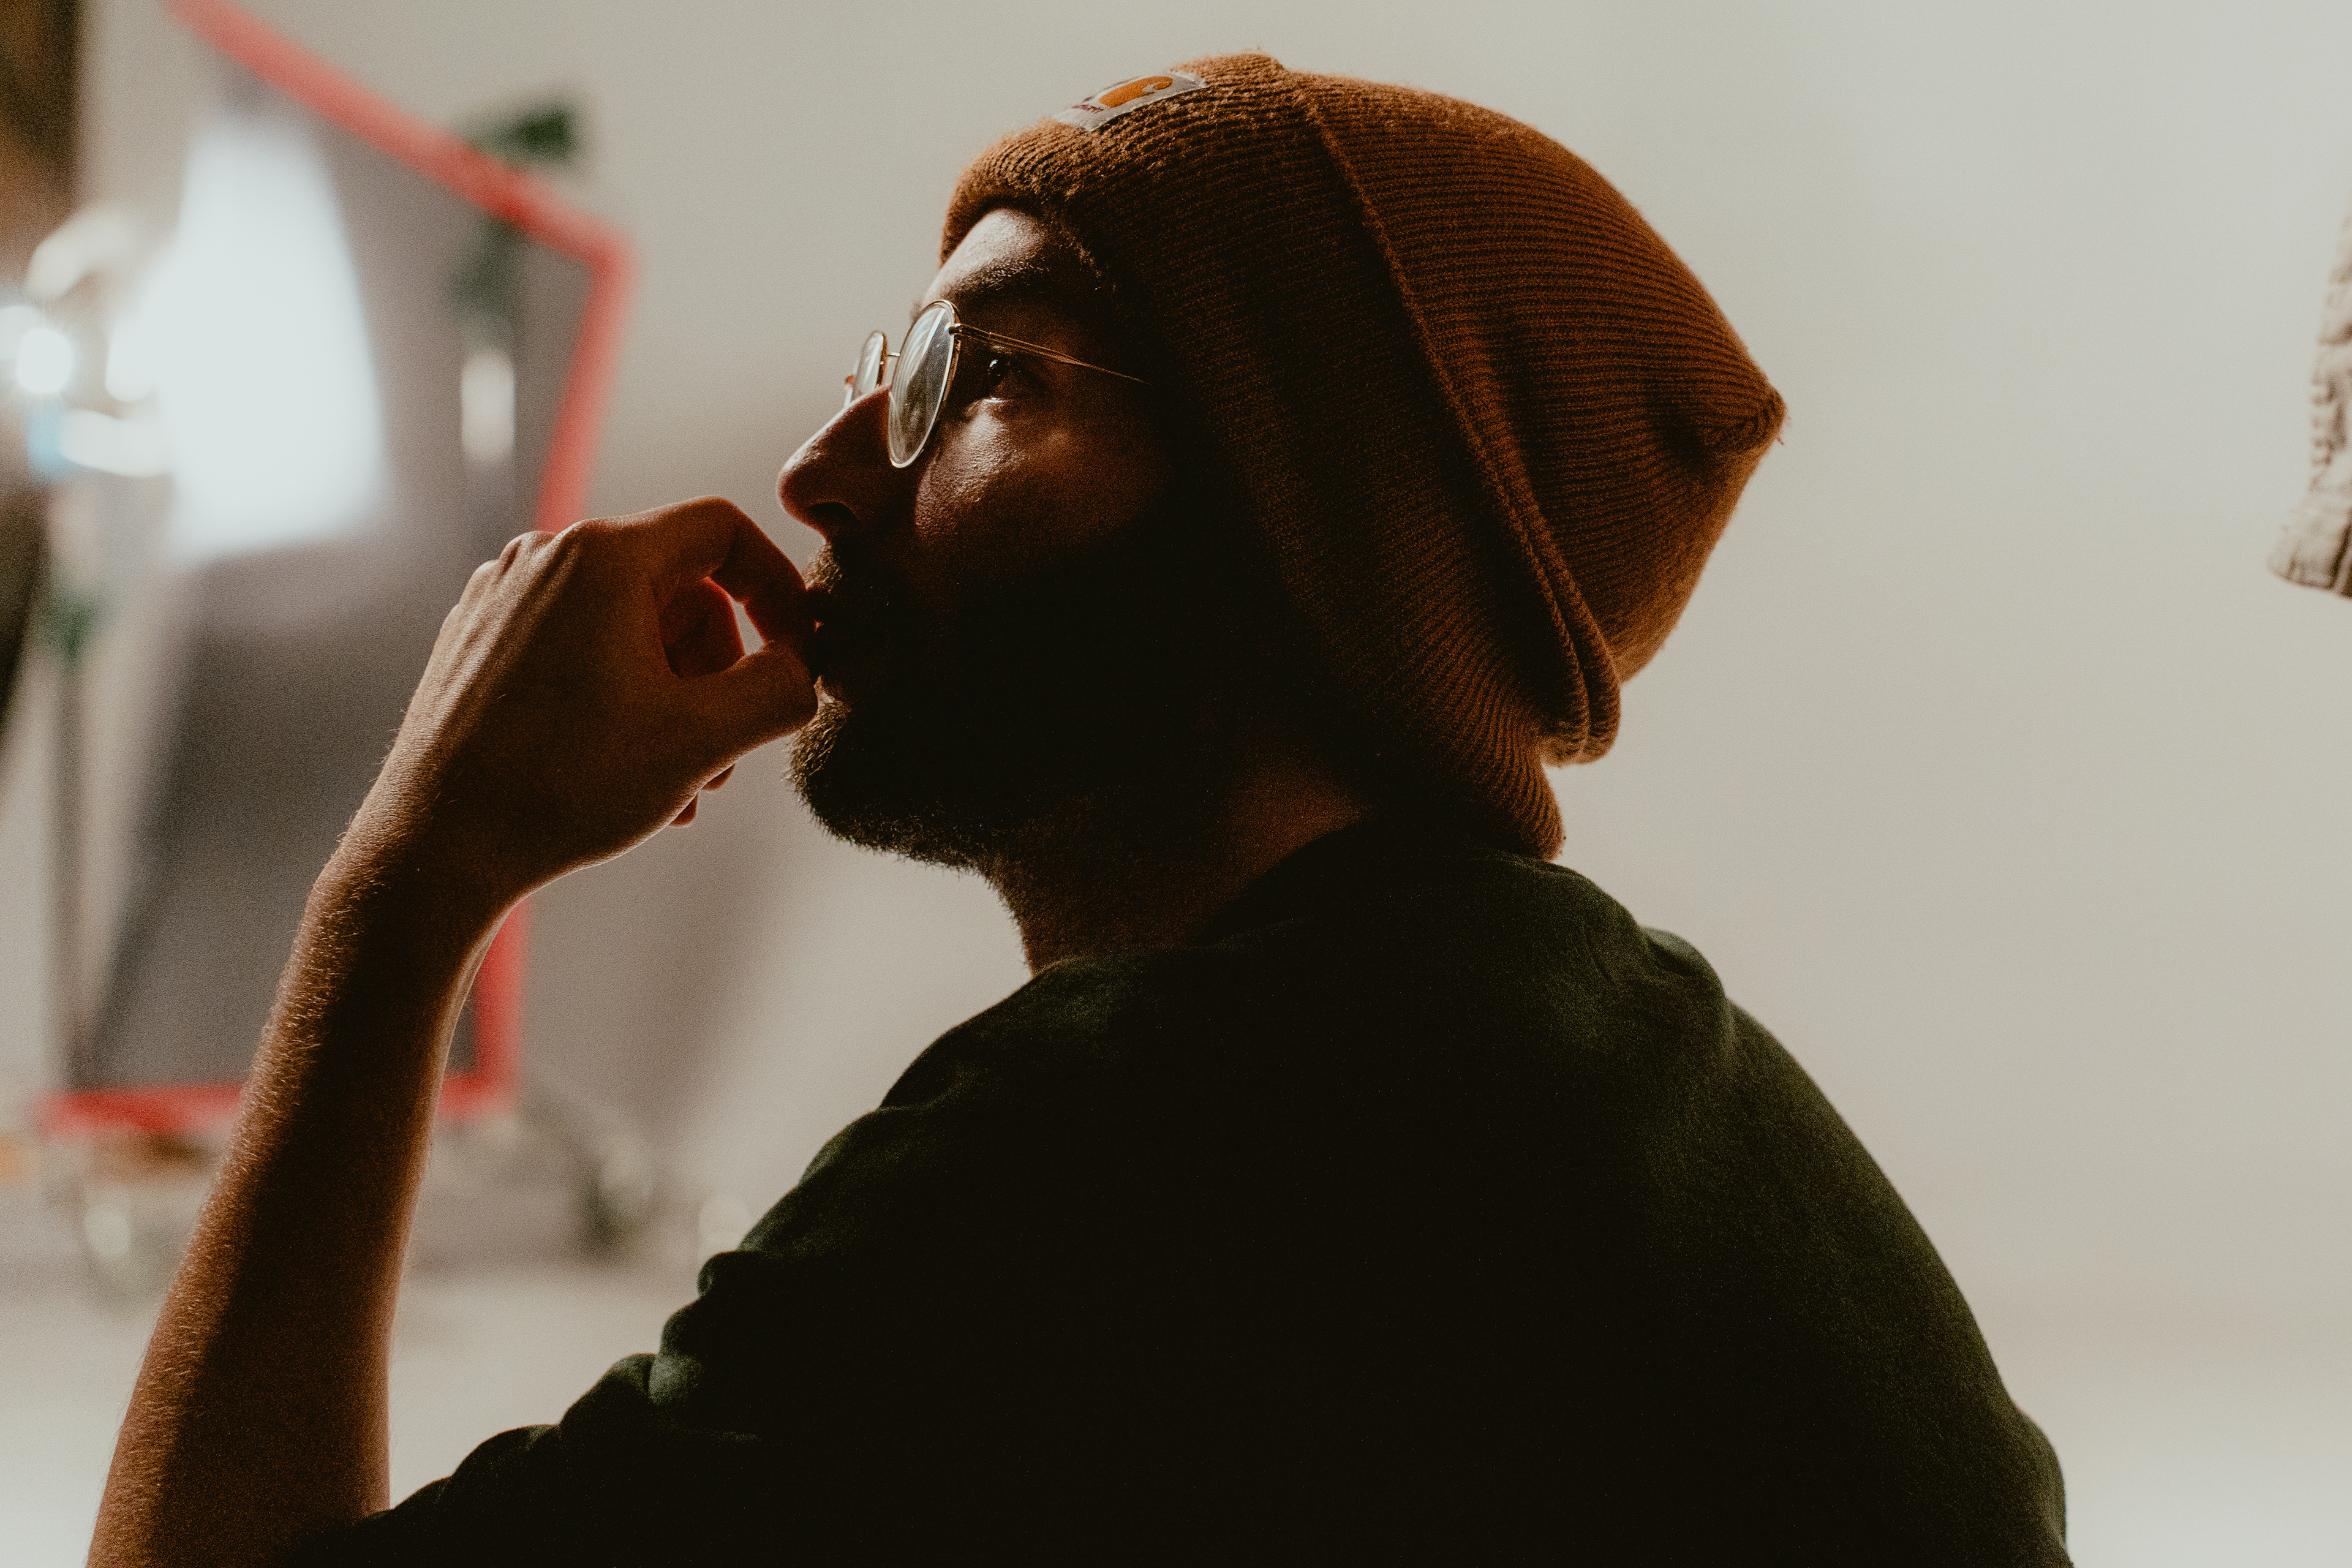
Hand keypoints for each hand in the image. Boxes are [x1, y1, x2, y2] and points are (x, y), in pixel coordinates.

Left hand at [344, 497, 816, 914]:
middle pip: (679, 588)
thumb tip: (804, 667)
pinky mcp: (479, 640)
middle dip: (718, 669)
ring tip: (676, 781)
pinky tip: (622, 772)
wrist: (436, 844)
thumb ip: (780, 690)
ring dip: (673, 697)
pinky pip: (577, 648)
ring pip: (628, 627)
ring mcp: (504, 597)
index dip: (777, 585)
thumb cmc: (564, 786)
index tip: (797, 648)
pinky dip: (618, 698)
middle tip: (725, 750)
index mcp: (603, 557)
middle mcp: (547, 558)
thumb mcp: (703, 740)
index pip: (723, 531)